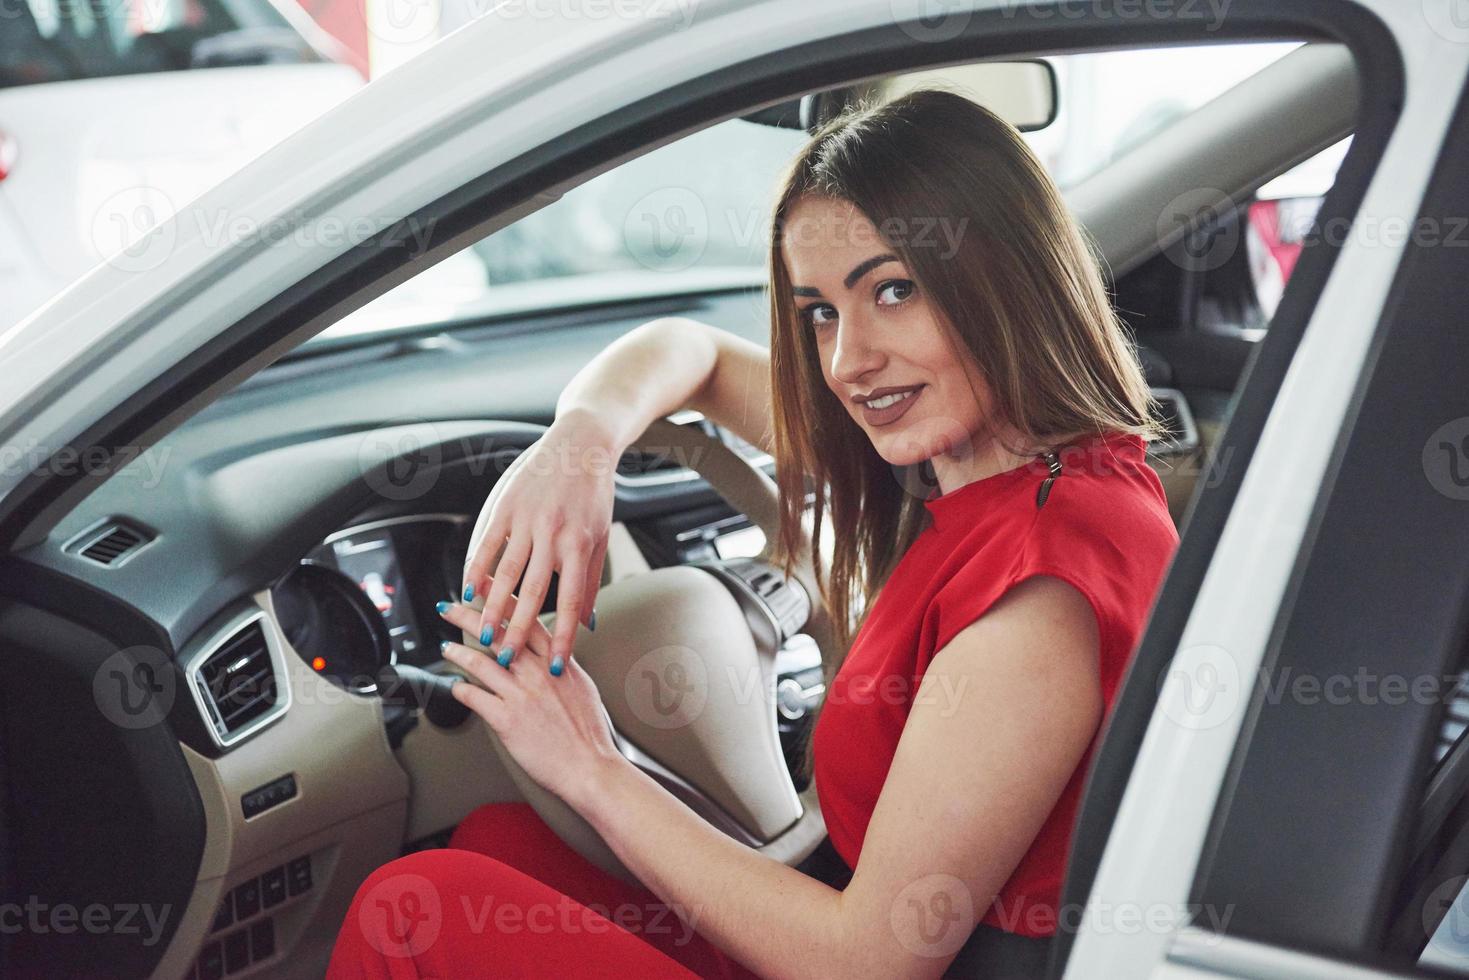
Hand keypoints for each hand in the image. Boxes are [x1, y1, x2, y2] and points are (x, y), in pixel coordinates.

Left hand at [436, 596, 624, 805]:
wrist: (590, 766)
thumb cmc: (589, 733)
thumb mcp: (582, 688)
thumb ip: (563, 667)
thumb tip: (554, 657)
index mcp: (558, 661)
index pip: (526, 618)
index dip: (503, 598)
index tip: (487, 584)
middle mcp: (538, 672)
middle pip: (497, 633)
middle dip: (468, 615)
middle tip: (450, 604)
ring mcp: (521, 694)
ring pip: (480, 663)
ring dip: (458, 652)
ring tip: (445, 646)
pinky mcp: (506, 719)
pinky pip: (474, 697)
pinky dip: (460, 689)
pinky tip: (454, 685)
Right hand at [461, 413, 617, 669]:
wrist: (581, 445)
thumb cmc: (593, 494)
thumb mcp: (600, 536)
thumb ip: (591, 581)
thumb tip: (587, 623)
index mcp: (580, 543)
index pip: (571, 600)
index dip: (563, 635)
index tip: (555, 665)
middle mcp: (552, 532)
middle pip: (532, 591)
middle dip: (519, 629)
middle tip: (506, 659)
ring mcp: (526, 518)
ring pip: (505, 571)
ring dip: (492, 607)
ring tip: (482, 633)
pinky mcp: (505, 505)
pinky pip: (486, 544)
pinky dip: (475, 569)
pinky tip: (467, 592)